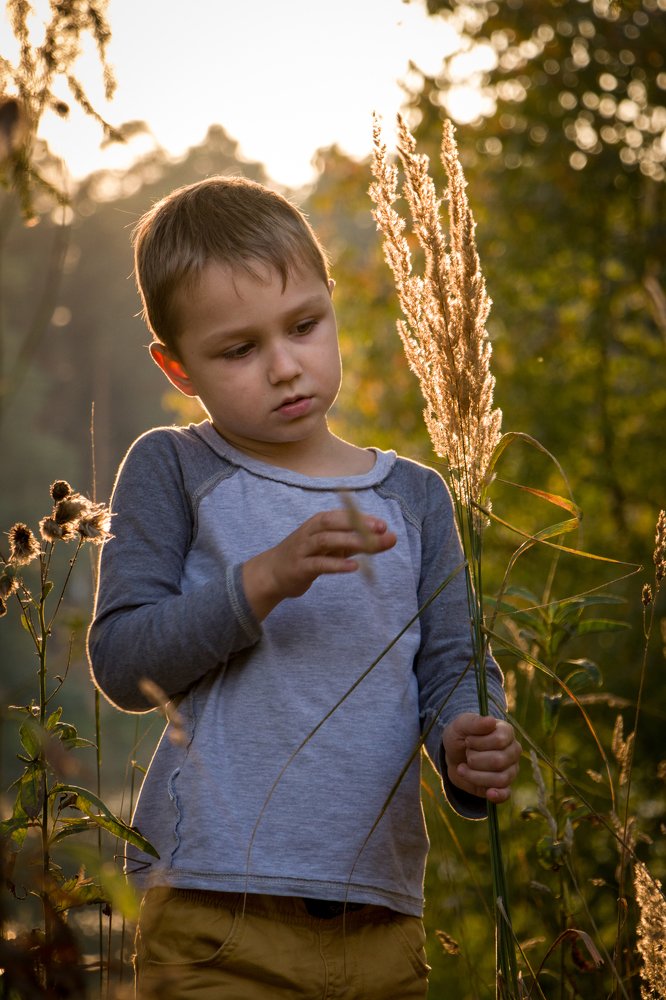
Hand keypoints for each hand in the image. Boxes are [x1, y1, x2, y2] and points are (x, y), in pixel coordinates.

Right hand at [242, 508, 396, 619]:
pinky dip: (336, 564)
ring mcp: (303, 549)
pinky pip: (319, 564)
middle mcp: (310, 532)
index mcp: (319, 523)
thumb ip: (359, 543)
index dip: (362, 518)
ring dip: (349, 541)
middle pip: (333, 522)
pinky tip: (353, 567)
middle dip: (357, 524)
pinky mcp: (300, 567)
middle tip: (380, 529)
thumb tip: (389, 538)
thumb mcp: (334, 547)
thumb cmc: (308, 556)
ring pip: (326, 540)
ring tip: (370, 546)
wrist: (273, 573)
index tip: (383, 525)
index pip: (342, 515)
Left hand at [442, 713, 520, 803]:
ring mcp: (510, 769)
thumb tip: (491, 721)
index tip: (467, 740)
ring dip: (475, 776)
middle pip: (499, 761)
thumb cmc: (460, 736)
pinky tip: (489, 794)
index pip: (499, 740)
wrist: (453, 754)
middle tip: (466, 755)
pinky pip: (506, 794)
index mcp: (506, 732)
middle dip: (475, 760)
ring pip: (500, 779)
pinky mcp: (503, 786)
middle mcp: (512, 751)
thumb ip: (475, 722)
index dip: (479, 743)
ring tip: (463, 769)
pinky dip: (498, 795)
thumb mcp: (461, 725)